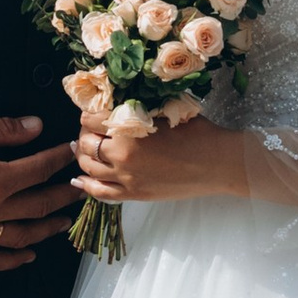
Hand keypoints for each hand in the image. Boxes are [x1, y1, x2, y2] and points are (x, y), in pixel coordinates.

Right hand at [0, 115, 78, 272]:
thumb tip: (36, 126)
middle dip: (63, 195)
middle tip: (80, 188)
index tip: (71, 152)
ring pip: (20, 237)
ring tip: (62, 222)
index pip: (39, 169)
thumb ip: (4, 130)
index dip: (59, 159)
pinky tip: (26, 256)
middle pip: (38, 205)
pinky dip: (11, 262)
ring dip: (46, 230)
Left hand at [72, 115, 250, 206]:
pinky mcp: (134, 194)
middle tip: (90, 131)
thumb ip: (138, 106)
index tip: (93, 113)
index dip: (89, 114)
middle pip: (86, 143)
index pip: (91, 119)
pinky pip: (100, 192)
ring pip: (88, 167)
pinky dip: (86, 185)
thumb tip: (117, 102)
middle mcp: (121, 154)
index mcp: (128, 129)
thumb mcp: (165, 109)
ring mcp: (126, 178)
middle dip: (84, 134)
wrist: (217, 163)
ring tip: (84, 149)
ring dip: (82, 156)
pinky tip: (79, 179)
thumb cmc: (197, 132)